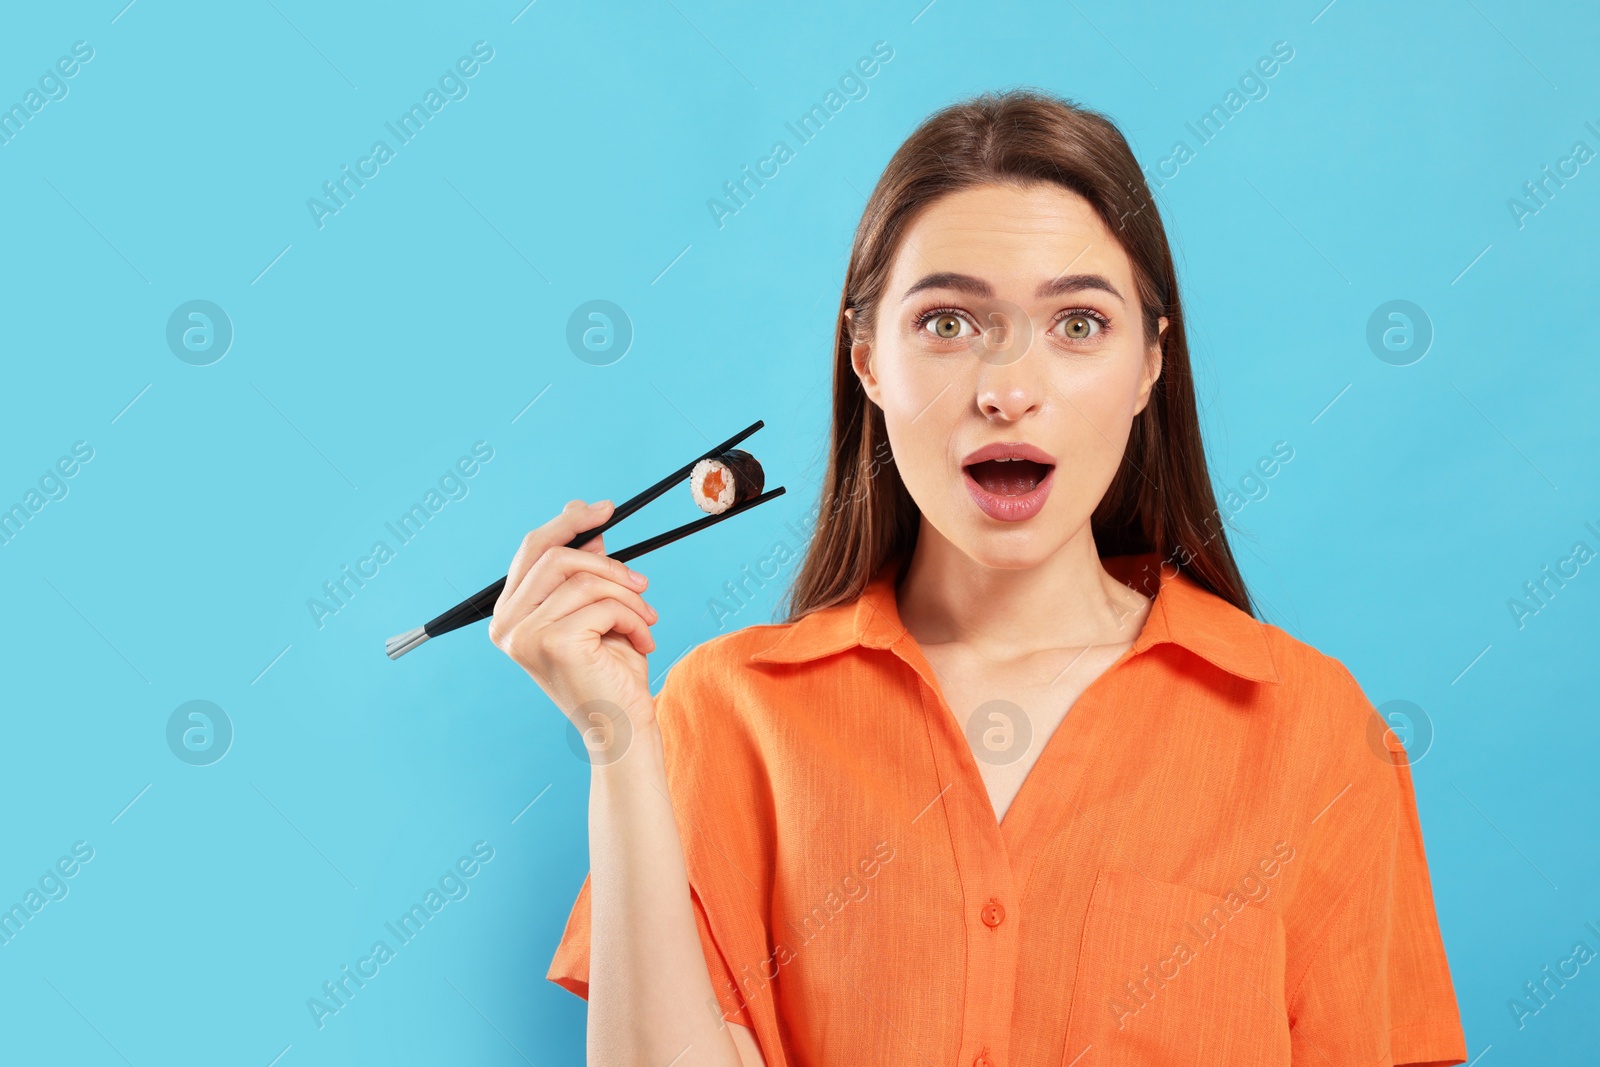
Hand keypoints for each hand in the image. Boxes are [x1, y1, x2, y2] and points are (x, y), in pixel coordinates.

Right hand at [488, 499, 659, 743]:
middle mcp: (506, 625)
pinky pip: (601, 603)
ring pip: (584, 579)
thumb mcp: (600, 608)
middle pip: (554, 555)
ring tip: (647, 621)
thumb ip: (587, 568)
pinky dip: (633, 617)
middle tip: (643, 584)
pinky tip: (643, 641)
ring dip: (628, 596)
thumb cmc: (611, 672)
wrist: (622, 728)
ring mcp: (523, 635)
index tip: (605, 509)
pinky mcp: (551, 643)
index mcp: (510, 614)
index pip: (532, 549)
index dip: (567, 522)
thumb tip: (588, 520)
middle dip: (607, 563)